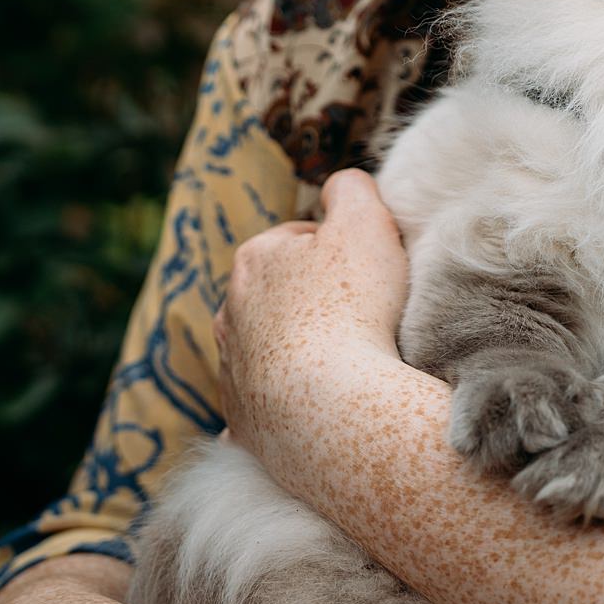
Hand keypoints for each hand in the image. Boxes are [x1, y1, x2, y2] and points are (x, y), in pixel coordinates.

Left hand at [212, 169, 409, 473]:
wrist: (332, 404)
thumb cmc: (353, 306)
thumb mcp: (365, 221)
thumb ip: (352, 188)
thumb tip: (342, 186)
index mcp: (255, 259)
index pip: (300, 238)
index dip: (343, 249)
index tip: (372, 271)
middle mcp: (232, 311)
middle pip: (282, 293)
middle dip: (316, 298)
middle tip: (366, 313)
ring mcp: (233, 368)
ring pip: (269, 346)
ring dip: (299, 348)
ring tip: (348, 360)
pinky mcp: (242, 417)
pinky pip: (266, 403)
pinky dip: (288, 402)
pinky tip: (319, 407)